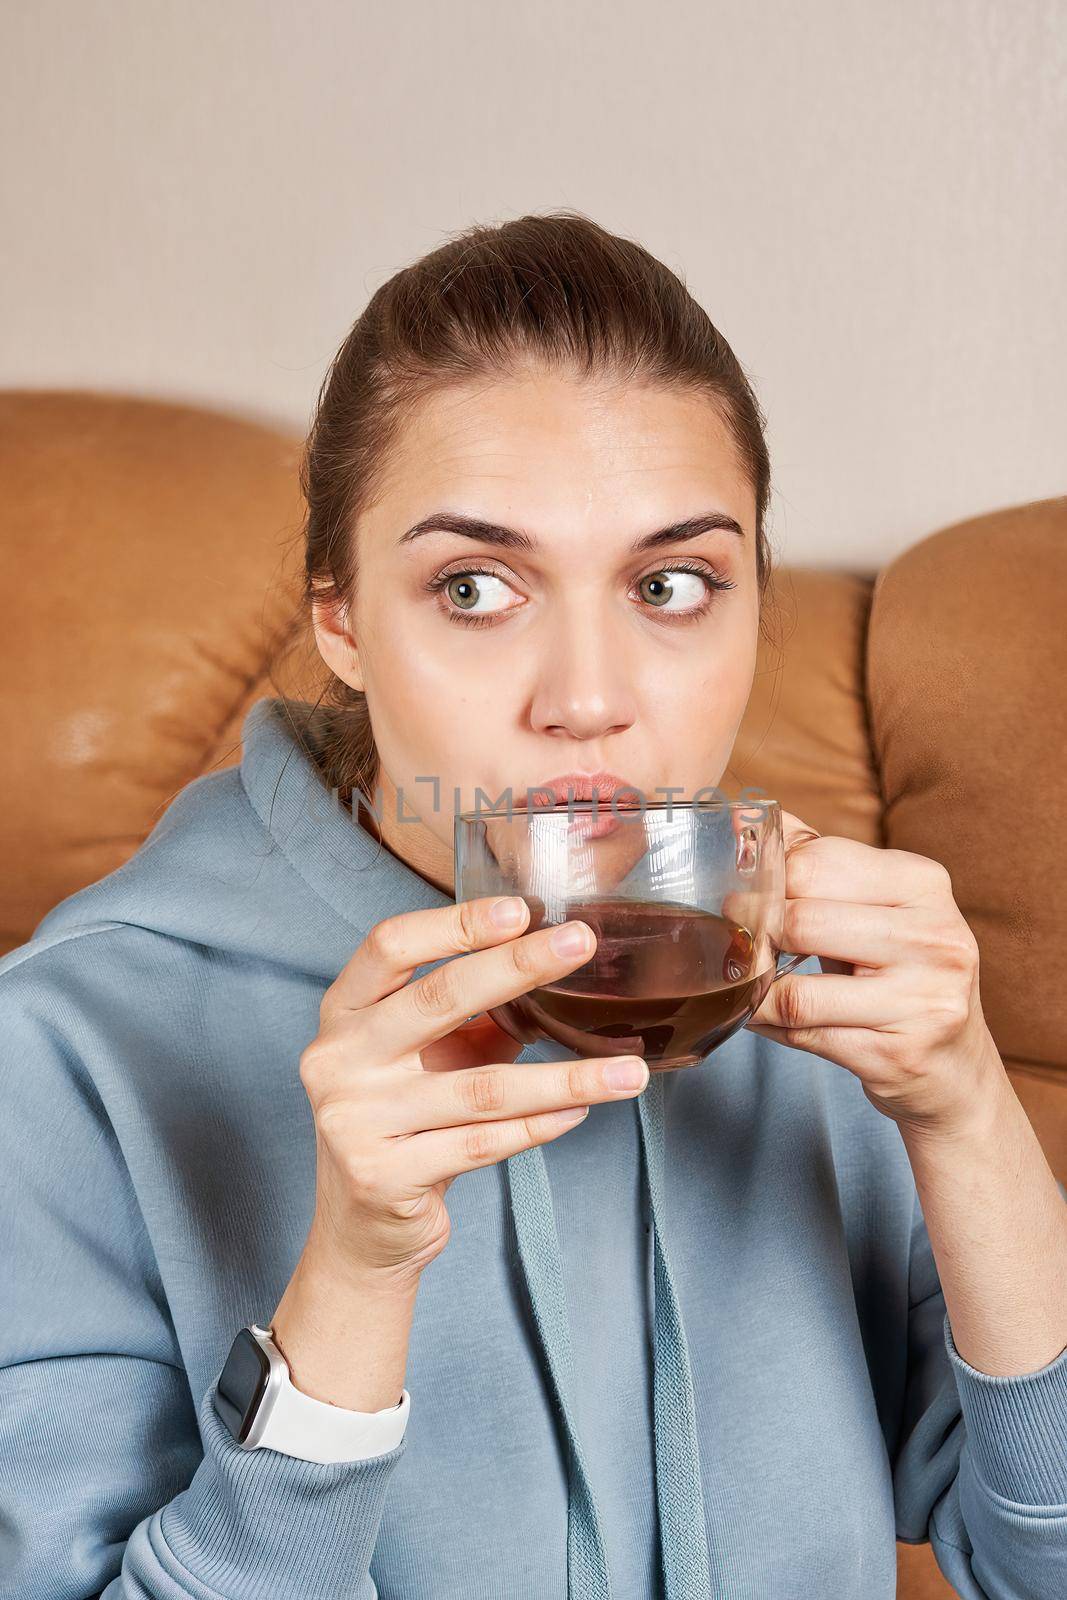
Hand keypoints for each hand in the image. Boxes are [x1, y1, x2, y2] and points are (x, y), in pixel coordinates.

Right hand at [296, 896, 648, 1284]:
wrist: (361, 1229)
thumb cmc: (405, 1120)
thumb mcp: (429, 1056)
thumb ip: (475, 1015)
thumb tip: (557, 963)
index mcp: (344, 1013)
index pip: (390, 946)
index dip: (454, 923)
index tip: (520, 909)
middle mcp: (337, 1059)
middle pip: (436, 998)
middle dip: (518, 966)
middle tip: (582, 944)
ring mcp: (354, 1119)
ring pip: (480, 1088)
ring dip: (564, 1077)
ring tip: (627, 1072)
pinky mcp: (382, 1175)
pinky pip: (481, 1143)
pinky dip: (538, 1127)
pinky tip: (581, 1112)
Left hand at [744, 811, 1007, 1135]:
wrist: (954, 1069)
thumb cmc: (900, 977)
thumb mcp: (874, 907)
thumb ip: (817, 862)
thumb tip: (744, 818)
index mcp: (923, 883)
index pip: (816, 862)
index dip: (762, 881)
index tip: (737, 898)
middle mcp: (934, 935)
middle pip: (801, 921)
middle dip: (755, 937)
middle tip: (735, 946)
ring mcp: (923, 998)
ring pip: (797, 991)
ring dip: (755, 993)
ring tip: (744, 986)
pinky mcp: (900, 1053)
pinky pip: (805, 1035)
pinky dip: (769, 1027)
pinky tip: (764, 1019)